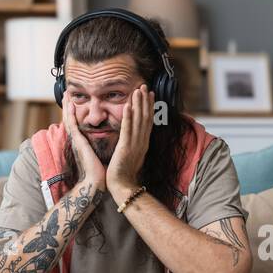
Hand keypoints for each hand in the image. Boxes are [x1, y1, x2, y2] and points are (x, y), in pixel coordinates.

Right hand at [63, 90, 104, 189]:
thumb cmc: (99, 171)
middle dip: (68, 106)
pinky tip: (71, 105)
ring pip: (69, 119)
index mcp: (82, 142)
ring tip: (66, 94)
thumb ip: (98, 147)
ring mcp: (76, 140)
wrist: (95, 182)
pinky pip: (73, 125)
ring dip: (67, 106)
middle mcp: (77, 140)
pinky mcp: (78, 142)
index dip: (75, 112)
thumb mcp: (99, 155)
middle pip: (70, 118)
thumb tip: (106, 143)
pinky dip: (70, 114)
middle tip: (67, 93)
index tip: (75, 101)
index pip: (77, 123)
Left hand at [107, 85, 152, 202]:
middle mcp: (142, 141)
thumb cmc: (125, 174)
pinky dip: (129, 117)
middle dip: (145, 101)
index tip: (149, 93)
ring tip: (138, 90)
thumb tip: (135, 137)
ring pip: (138, 121)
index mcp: (143, 143)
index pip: (147, 121)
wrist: (123, 187)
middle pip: (145, 117)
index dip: (148, 106)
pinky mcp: (126, 148)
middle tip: (144, 85)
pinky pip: (128, 130)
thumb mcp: (132, 156)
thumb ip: (134, 145)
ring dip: (138, 104)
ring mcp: (135, 144)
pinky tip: (129, 106)